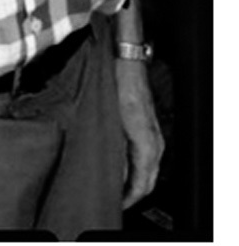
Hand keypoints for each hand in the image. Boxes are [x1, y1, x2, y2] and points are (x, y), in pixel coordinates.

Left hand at [115, 59, 164, 209]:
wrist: (126, 61)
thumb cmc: (116, 85)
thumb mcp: (110, 121)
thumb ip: (115, 152)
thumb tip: (115, 176)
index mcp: (147, 143)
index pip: (143, 184)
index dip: (129, 199)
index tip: (116, 205)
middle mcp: (155, 142)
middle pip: (149, 181)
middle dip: (133, 194)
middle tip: (114, 200)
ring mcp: (154, 134)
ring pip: (149, 169)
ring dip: (136, 181)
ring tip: (116, 186)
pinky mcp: (149, 127)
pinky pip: (147, 156)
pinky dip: (137, 167)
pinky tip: (122, 165)